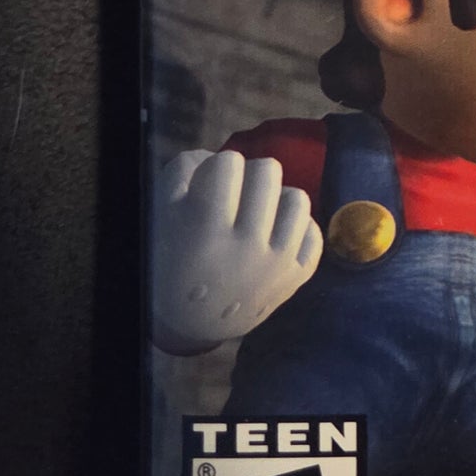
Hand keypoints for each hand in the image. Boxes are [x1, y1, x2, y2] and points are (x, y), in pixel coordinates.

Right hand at [151, 147, 320, 353]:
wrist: (191, 321)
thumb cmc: (171, 259)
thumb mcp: (161, 215)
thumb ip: (183, 172)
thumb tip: (217, 154)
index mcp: (205, 233)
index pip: (228, 164)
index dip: (218, 167)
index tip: (211, 185)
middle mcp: (246, 250)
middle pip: (268, 171)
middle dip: (250, 176)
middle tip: (236, 197)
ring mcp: (277, 265)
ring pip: (298, 198)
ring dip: (277, 200)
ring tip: (258, 214)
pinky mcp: (297, 277)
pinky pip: (314, 231)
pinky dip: (297, 229)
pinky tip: (275, 235)